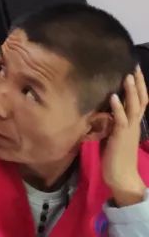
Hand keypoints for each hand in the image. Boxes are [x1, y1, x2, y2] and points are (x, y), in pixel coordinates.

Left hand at [102, 65, 147, 206]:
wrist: (121, 176)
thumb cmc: (114, 156)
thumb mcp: (113, 133)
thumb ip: (111, 120)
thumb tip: (102, 108)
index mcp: (133, 123)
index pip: (140, 101)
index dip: (138, 86)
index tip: (134, 70)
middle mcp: (134, 123)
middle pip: (141, 100)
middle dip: (138, 83)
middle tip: (134, 65)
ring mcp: (129, 129)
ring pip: (134, 106)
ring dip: (130, 91)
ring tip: (127, 76)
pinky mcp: (121, 136)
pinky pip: (121, 119)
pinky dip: (117, 107)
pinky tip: (113, 96)